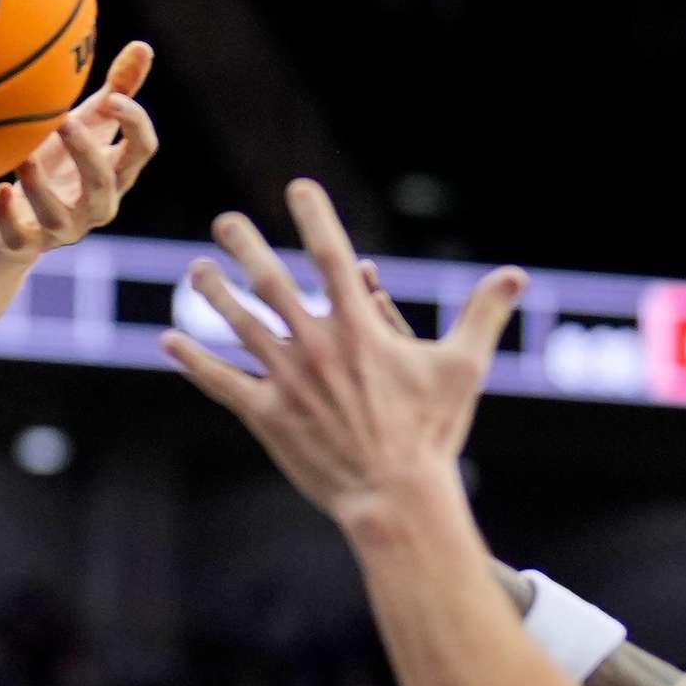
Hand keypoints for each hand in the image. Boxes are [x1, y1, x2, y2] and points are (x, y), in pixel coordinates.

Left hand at [0, 41, 158, 254]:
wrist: (17, 216)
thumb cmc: (61, 161)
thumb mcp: (88, 123)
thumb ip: (117, 90)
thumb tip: (144, 44)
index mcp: (117, 173)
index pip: (142, 152)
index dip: (134, 126)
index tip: (115, 99)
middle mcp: (96, 205)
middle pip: (102, 185)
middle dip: (86, 154)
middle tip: (63, 121)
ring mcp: (62, 228)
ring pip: (59, 216)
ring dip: (41, 187)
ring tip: (23, 156)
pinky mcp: (27, 243)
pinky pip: (19, 238)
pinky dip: (7, 216)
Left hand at [162, 179, 524, 535]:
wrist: (395, 498)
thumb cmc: (432, 433)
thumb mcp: (463, 368)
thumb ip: (484, 315)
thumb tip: (516, 275)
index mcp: (359, 327)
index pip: (331, 255)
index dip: (314, 216)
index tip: (298, 187)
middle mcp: (316, 345)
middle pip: (270, 282)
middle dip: (244, 246)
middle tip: (226, 221)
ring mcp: (287, 379)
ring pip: (238, 324)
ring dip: (214, 294)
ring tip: (196, 270)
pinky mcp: (266, 415)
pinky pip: (221, 382)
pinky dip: (192, 360)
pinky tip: (168, 342)